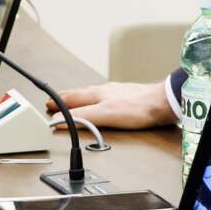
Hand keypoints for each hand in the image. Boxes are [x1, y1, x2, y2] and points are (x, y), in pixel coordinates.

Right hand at [47, 81, 176, 128]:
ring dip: (80, 99)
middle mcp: (104, 90)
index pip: (71, 97)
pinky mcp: (127, 98)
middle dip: (66, 98)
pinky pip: (104, 98)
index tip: (47, 104)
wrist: (163, 102)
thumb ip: (82, 117)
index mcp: (96, 93)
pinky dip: (95, 101)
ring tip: (74, 102)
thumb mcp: (105, 114)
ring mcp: (116, 93)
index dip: (58, 102)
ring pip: (92, 95)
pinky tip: (101, 104)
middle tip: (55, 101)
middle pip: (79, 94)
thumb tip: (59, 119)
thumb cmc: (137, 107)